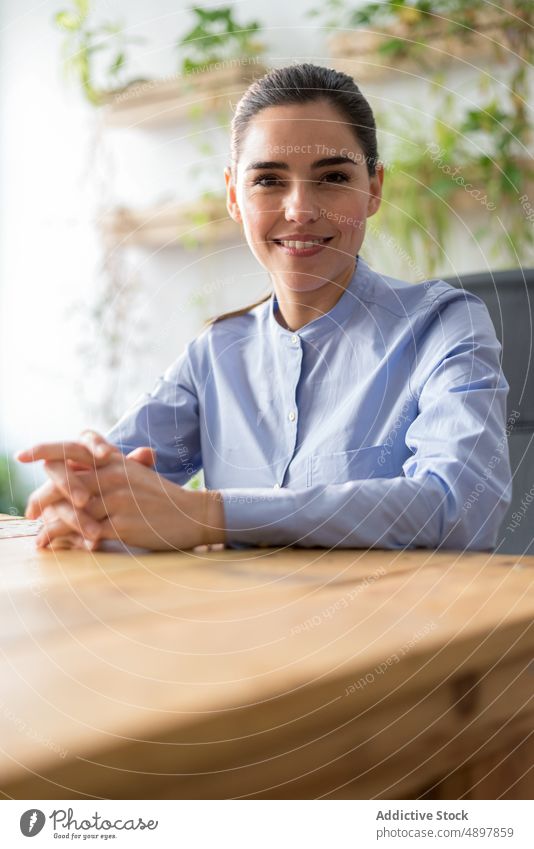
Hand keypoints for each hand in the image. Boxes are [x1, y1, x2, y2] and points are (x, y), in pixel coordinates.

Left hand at [17, 433, 224, 550]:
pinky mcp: (122, 524)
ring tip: (41, 540)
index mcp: (115, 461)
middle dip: (41, 498)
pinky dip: (71, 541)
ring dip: (51, 527)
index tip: (22, 454)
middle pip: (64, 482)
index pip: (73, 449)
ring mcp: (117, 500)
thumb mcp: (135, 475)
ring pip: (71, 511)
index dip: (45, 449)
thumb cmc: (161, 498)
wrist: (192, 515)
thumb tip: (73, 474)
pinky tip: (63, 548)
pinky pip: (85, 533)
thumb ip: (105, 471)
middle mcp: (113, 475)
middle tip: (30, 512)